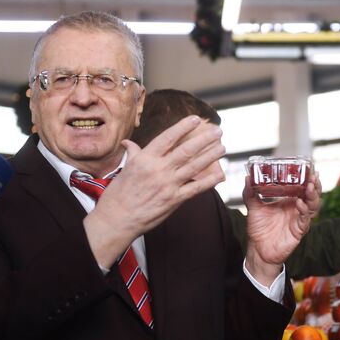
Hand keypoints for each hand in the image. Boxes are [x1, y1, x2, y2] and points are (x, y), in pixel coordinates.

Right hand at [84, 116, 225, 266]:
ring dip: (210, 156)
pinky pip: (196, 188)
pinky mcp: (174, 200)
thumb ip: (133, 154)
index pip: (168, 137)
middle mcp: (158, 169)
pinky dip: (209, 181)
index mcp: (145, 159)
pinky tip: (220, 174)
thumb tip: (129, 143)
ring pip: (194, 166)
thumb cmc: (118, 195)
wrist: (117, 220)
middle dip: (204, 139)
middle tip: (218, 131)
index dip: (183, 127)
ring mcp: (168, 185)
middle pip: (186, 150)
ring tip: (222, 147)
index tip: (195, 119)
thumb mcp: (125, 169)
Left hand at [243, 172, 320, 285]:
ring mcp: (299, 220)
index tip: (309, 169)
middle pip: (312, 195)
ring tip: (310, 187)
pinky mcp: (298, 230)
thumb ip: (250, 193)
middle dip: (315, 186)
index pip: (302, 188)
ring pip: (313, 206)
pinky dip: (304, 210)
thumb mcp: (254, 207)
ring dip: (313, 196)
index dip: (307, 179)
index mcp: (289, 202)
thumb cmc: (258, 229)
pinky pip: (305, 219)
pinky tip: (299, 203)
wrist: (258, 249)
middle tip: (313, 176)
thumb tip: (247, 178)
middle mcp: (296, 209)